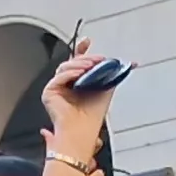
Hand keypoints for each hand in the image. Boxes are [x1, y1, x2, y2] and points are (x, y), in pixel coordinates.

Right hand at [40, 43, 115, 161]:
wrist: (82, 134)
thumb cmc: (91, 119)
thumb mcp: (106, 90)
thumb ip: (110, 75)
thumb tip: (127, 64)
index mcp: (76, 84)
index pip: (78, 63)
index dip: (81, 51)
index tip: (88, 42)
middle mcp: (65, 85)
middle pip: (72, 63)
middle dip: (86, 58)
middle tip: (99, 59)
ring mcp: (55, 89)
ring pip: (65, 67)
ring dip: (79, 64)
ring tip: (91, 65)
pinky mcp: (48, 93)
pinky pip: (58, 78)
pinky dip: (70, 73)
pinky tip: (80, 73)